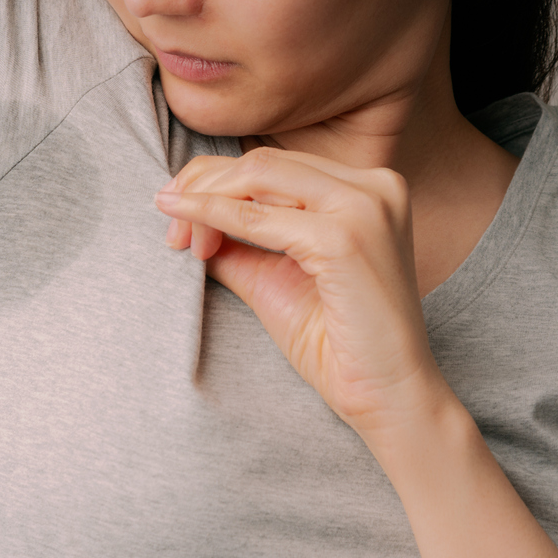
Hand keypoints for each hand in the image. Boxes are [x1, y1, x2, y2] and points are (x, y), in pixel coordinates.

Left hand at [155, 146, 454, 445]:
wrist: (387, 395)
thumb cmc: (337, 345)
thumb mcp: (275, 277)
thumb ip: (237, 241)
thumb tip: (185, 216)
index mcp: (365, 189)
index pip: (272, 165)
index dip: (213, 184)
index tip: (176, 218)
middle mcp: (373, 185)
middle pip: (261, 162)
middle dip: (201, 189)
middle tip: (170, 230)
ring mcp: (365, 206)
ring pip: (256, 176)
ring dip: (204, 203)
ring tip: (178, 239)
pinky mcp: (345, 237)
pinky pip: (257, 217)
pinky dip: (214, 219)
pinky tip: (192, 239)